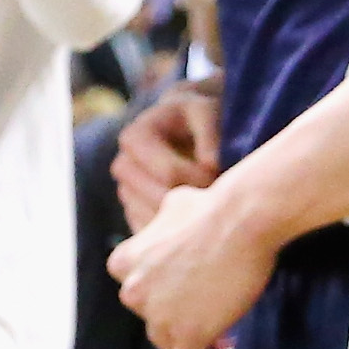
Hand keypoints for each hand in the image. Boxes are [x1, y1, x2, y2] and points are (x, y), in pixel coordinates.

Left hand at [108, 179, 275, 348]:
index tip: (183, 284)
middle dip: (173, 311)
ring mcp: (159, 318)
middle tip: (204, 300)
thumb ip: (160, 227)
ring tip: (213, 321)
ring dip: (186, 335)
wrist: (240, 222)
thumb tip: (169, 226)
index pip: (134, 287)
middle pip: (150, 316)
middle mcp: (133, 291)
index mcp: (123, 261)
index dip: (159, 286)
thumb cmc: (210, 208)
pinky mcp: (187, 338)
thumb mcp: (171, 207)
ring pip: (165, 342)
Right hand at [113, 86, 220, 234]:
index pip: (170, 174)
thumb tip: (210, 165)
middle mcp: (124, 166)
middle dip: (195, 205)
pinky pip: (152, 238)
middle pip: (161, 202)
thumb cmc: (200, 117)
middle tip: (224, 201)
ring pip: (155, 226)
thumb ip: (209, 132)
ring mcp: (126, 194)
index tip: (225, 178)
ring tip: (213, 210)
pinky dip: (177, 239)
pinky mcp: (134, 215)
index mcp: (134, 137)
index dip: (202, 180)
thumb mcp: (207, 110)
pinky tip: (200, 227)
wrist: (187, 127)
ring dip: (186, 225)